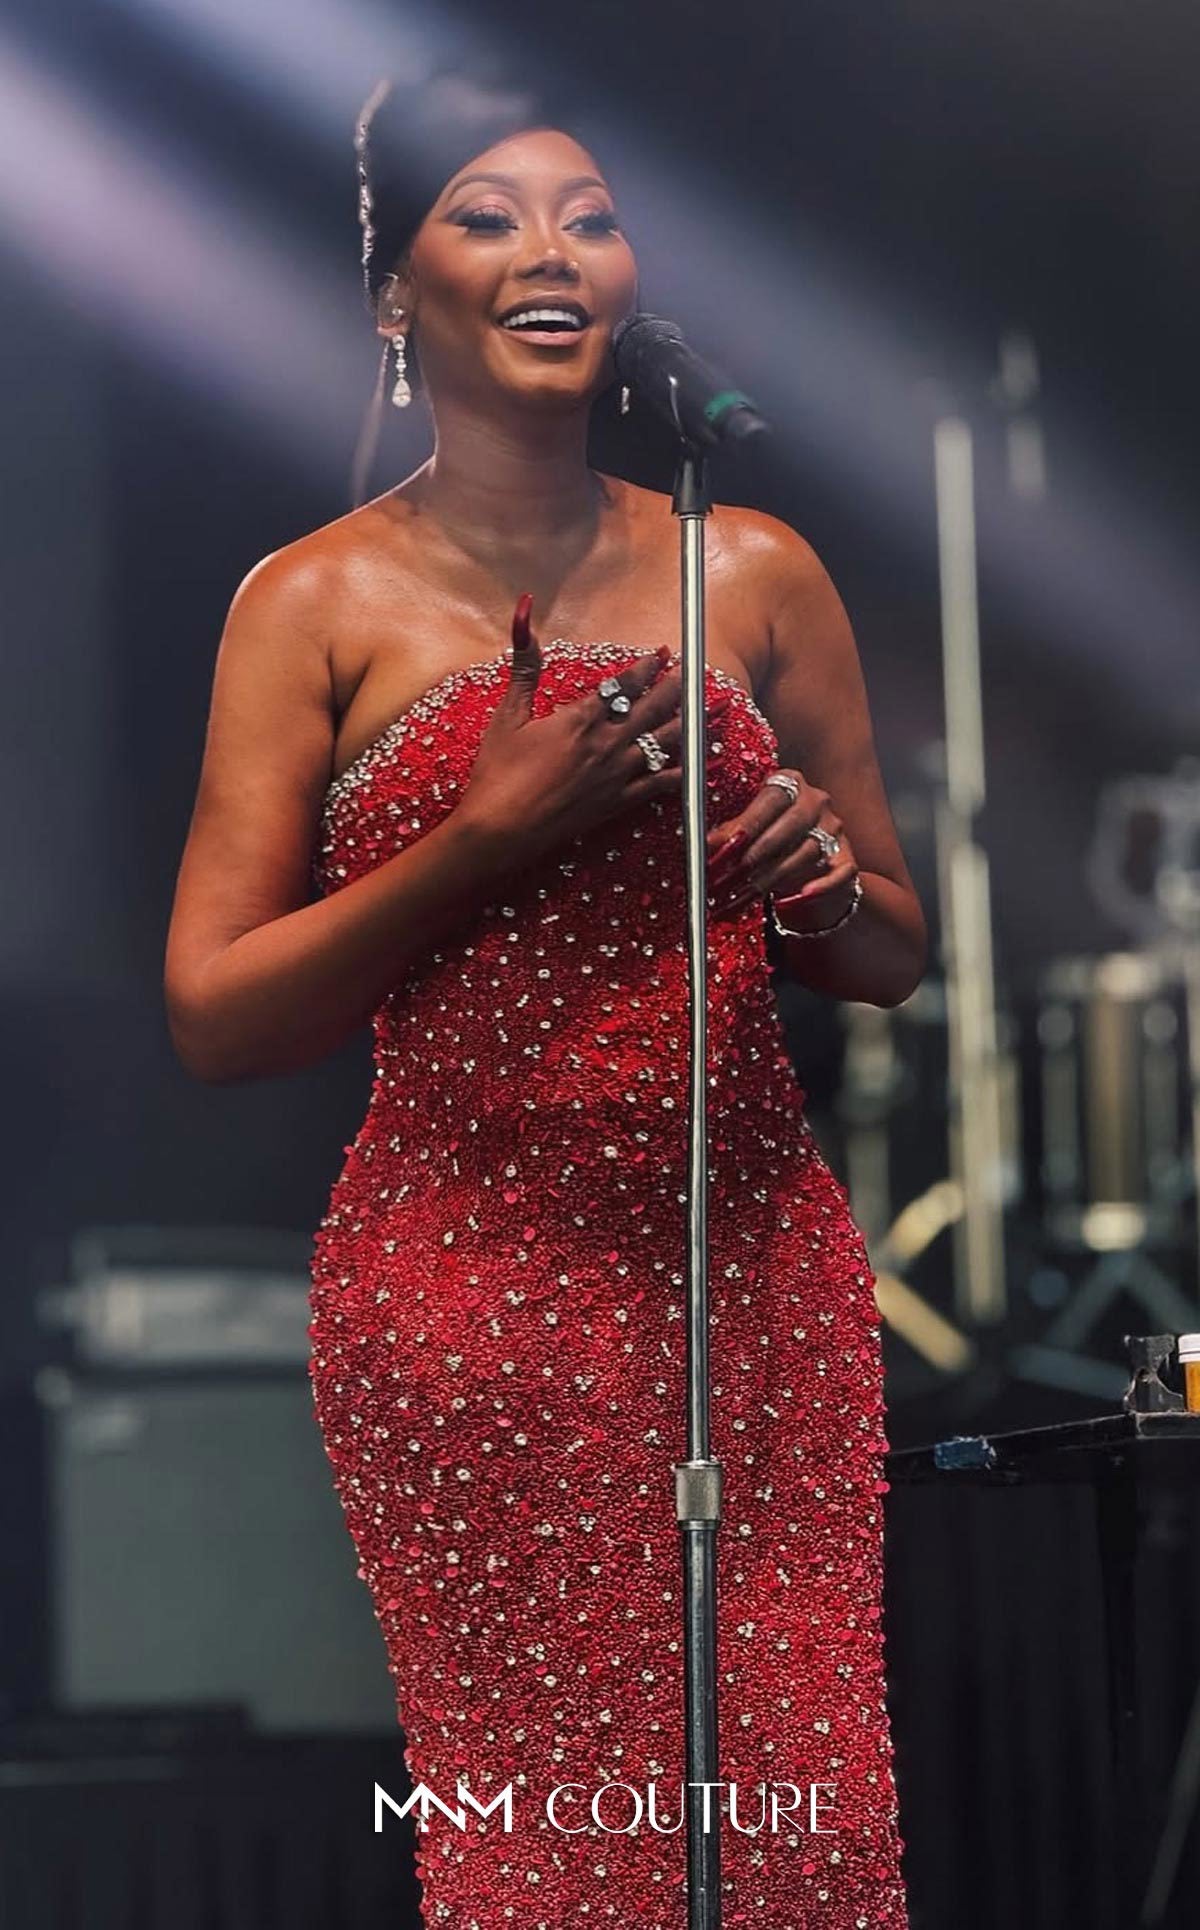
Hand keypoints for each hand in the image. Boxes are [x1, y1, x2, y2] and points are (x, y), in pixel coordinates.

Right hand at [456, 595, 731, 864]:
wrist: (501, 829)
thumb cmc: (498, 773)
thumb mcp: (507, 715)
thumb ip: (525, 668)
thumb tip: (524, 617)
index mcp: (580, 719)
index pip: (624, 685)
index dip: (647, 666)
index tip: (663, 653)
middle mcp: (605, 744)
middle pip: (653, 708)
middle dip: (676, 687)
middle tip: (694, 671)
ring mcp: (615, 775)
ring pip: (663, 743)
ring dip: (687, 723)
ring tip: (706, 710)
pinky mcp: (616, 804)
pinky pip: (657, 786)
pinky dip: (678, 773)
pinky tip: (693, 766)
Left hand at [705, 767, 859, 922]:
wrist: (807, 862)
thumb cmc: (771, 839)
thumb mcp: (750, 829)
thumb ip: (732, 833)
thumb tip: (707, 845)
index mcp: (790, 784)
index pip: (771, 798)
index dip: (747, 823)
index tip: (723, 845)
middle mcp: (817, 801)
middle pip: (792, 823)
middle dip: (758, 852)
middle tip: (731, 875)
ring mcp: (835, 830)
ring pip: (808, 852)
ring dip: (773, 876)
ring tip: (745, 894)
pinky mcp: (847, 859)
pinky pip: (838, 874)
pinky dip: (818, 888)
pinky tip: (791, 900)